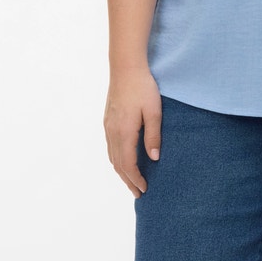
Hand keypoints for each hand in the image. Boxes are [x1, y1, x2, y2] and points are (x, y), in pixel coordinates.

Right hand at [105, 65, 162, 196]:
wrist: (125, 67)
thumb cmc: (143, 87)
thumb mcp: (154, 112)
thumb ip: (153, 136)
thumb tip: (153, 158)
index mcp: (123, 132)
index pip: (127, 164)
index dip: (135, 178)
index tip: (144, 189)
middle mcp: (112, 132)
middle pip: (117, 164)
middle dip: (128, 180)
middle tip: (138, 193)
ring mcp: (108, 126)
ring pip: (112, 156)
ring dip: (121, 171)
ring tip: (131, 181)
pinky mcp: (108, 120)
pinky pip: (110, 146)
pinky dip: (116, 159)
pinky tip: (123, 160)